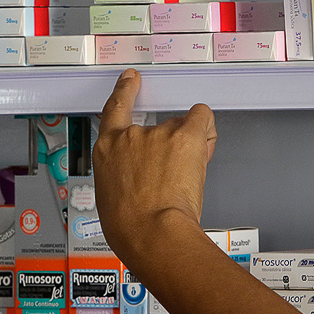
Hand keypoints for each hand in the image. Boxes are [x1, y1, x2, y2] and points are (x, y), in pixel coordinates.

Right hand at [92, 68, 216, 264]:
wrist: (151, 233)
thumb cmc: (130, 227)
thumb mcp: (112, 198)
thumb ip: (125, 176)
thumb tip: (141, 179)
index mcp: (107, 151)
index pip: (114, 110)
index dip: (125, 92)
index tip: (130, 80)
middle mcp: (130, 137)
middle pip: (155, 126)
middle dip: (167, 146)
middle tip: (172, 172)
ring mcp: (157, 134)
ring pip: (181, 128)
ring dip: (187, 147)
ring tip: (185, 177)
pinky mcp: (184, 136)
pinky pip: (201, 117)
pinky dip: (206, 127)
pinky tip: (205, 143)